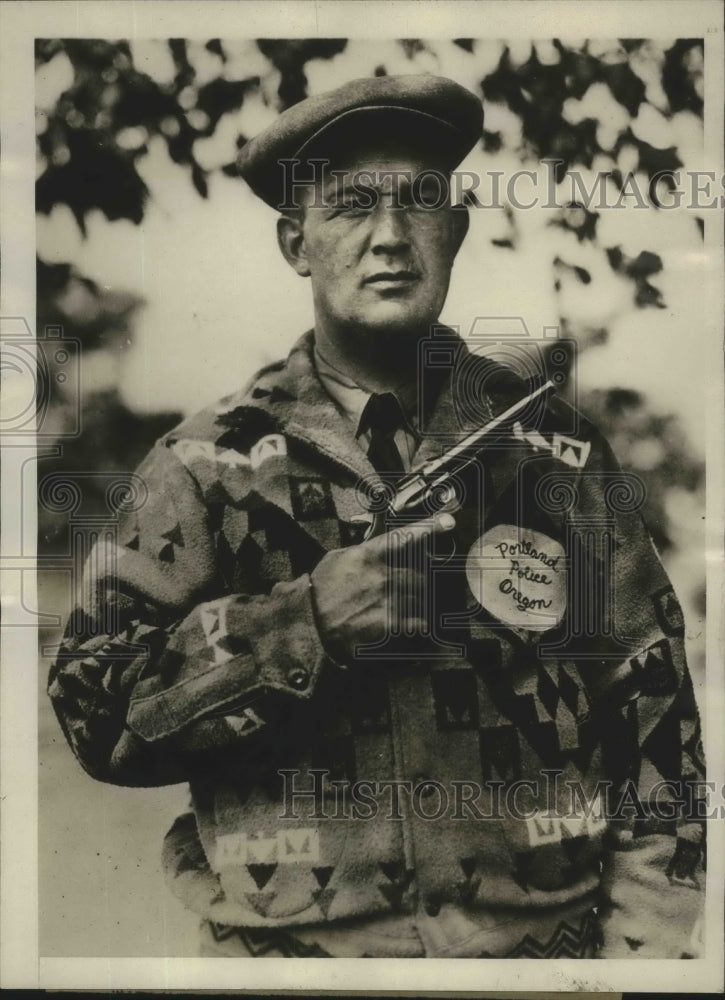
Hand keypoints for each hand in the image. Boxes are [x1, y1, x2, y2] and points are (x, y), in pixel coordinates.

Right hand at [310, 512, 455, 662]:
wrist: (307, 624)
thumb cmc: (318, 592)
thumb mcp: (336, 560)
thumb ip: (362, 552)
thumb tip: (381, 548)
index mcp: (368, 555)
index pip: (405, 537)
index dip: (430, 527)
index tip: (449, 522)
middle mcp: (382, 574)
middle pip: (419, 576)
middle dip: (418, 587)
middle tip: (407, 597)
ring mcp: (388, 600)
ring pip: (421, 599)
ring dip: (417, 607)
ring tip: (402, 615)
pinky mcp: (391, 625)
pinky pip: (418, 623)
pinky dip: (420, 627)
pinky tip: (414, 631)